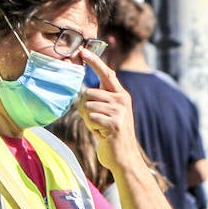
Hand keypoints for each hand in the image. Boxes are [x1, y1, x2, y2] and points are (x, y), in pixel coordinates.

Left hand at [77, 51, 139, 169]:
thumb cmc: (110, 135)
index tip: (83, 51)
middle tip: (95, 122)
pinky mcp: (115, 123)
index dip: (95, 62)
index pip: (107, 73)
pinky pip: (91, 118)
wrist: (124, 157)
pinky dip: (92, 128)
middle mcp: (122, 99)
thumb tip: (84, 93)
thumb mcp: (107, 114)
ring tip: (100, 129)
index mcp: (121, 95)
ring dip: (88, 120)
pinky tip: (102, 134)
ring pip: (88, 106)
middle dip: (85, 109)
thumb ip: (100, 101)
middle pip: (89, 93)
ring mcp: (120, 111)